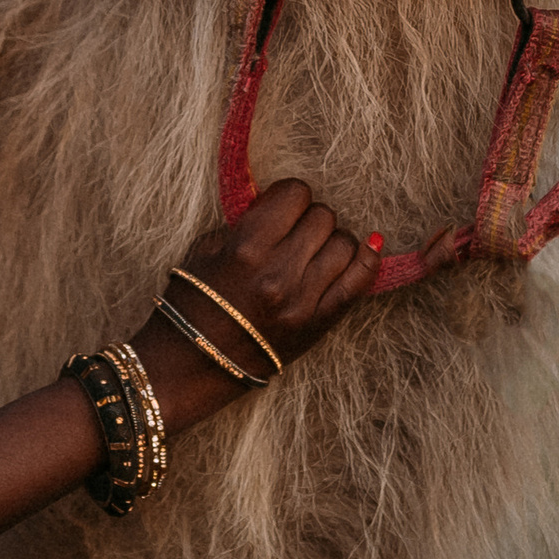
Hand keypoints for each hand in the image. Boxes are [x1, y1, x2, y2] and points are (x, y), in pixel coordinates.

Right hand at [133, 178, 382, 429]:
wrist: (193, 364)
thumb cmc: (193, 302)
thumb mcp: (204, 249)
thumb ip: (244, 222)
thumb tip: (281, 206)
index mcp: (245, 247)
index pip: (295, 193)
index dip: (290, 196)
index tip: (283, 208)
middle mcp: (277, 272)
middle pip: (323, 217)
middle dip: (310, 218)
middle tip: (296, 233)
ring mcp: (302, 301)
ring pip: (346, 244)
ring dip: (333, 241)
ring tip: (315, 252)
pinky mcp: (318, 324)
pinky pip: (360, 281)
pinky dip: (366, 260)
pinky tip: (363, 250)